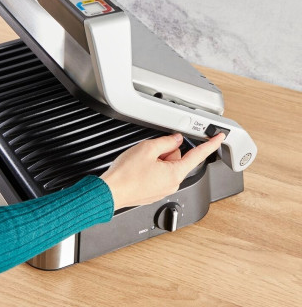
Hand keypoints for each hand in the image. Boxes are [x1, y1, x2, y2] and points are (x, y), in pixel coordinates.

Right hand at [100, 133, 224, 209]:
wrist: (111, 192)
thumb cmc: (126, 174)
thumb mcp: (147, 149)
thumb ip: (166, 141)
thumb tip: (176, 139)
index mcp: (175, 173)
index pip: (198, 155)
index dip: (210, 144)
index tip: (219, 138)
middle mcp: (172, 184)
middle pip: (178, 158)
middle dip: (167, 151)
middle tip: (150, 151)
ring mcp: (163, 189)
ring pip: (167, 166)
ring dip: (157, 160)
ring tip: (140, 162)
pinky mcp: (154, 192)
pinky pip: (159, 175)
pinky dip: (151, 168)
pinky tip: (139, 169)